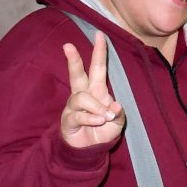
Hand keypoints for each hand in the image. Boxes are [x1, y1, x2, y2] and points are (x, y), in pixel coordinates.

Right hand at [60, 32, 125, 148]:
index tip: (100, 34)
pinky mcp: (68, 120)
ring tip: (105, 117)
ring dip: (96, 107)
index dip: (99, 52)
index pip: (98, 68)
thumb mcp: (118, 122)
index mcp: (97, 90)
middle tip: (68, 46)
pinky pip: (78, 115)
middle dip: (73, 60)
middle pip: (77, 74)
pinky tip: (99, 122)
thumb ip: (119, 114)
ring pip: (81, 98)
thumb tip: (114, 105)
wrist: (89, 151)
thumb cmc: (103, 131)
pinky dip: (91, 118)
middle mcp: (83, 95)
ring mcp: (73, 107)